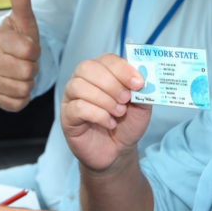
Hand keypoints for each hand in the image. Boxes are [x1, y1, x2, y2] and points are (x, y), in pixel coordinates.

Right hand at [0, 0, 41, 110]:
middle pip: (28, 71)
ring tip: (20, 72)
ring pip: (24, 88)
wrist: (0, 60)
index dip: (35, 50)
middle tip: (25, 61)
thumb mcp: (23, 20)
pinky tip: (16, 84)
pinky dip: (22, 96)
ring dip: (28, 82)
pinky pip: (18, 103)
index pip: (30, 51)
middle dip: (32, 67)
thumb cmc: (17, 38)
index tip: (28, 47)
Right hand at [60, 53, 151, 172]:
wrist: (118, 151)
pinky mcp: (67, 116)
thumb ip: (143, 91)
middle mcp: (83, 81)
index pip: (107, 59)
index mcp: (102, 72)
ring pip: (79, 86)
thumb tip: (144, 79)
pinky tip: (109, 123)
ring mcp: (72, 98)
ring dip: (104, 99)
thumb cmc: (126, 124)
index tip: (138, 83)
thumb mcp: (142, 106)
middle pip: (87, 68)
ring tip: (119, 113)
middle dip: (111, 83)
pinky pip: (77, 107)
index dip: (122, 69)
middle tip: (126, 99)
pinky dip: (98, 115)